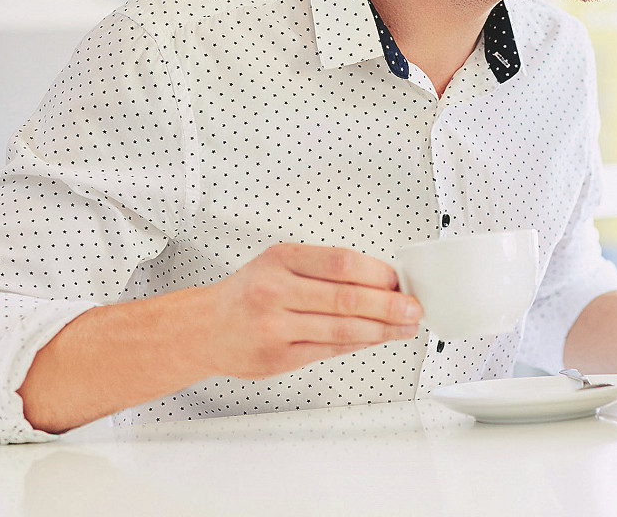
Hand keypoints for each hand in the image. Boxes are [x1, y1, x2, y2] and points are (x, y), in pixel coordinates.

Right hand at [196, 244, 423, 379]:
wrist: (203, 328)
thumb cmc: (247, 293)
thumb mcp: (279, 263)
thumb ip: (324, 269)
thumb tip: (381, 280)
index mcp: (281, 259)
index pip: (341, 263)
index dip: (378, 273)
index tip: (399, 280)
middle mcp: (275, 291)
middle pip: (346, 298)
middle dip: (389, 305)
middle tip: (413, 308)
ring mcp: (275, 326)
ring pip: (342, 329)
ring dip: (382, 329)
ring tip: (404, 327)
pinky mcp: (277, 358)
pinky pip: (329, 351)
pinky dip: (359, 345)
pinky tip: (376, 339)